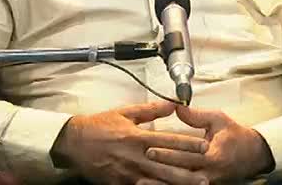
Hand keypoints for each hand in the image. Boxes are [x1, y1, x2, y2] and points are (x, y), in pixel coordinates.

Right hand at [50, 101, 210, 184]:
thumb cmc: (100, 126)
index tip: (205, 147)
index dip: (188, 144)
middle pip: (167, 166)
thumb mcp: (125, 113)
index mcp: (138, 137)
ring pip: (157, 181)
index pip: (169, 141)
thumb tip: (172, 104)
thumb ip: (150, 110)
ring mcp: (128, 173)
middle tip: (206, 177)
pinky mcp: (120, 183)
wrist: (74, 143)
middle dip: (188, 173)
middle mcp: (135, 156)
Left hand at [144, 105, 274, 183]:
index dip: (167, 153)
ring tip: (141, 181)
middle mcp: (210, 174)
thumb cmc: (236, 136)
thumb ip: (197, 115)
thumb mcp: (218, 120)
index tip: (150, 148)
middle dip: (159, 169)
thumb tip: (177, 107)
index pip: (186, 156)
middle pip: (180, 174)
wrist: (254, 155)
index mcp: (214, 156)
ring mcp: (208, 183)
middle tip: (141, 163)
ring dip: (162, 183)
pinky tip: (156, 184)